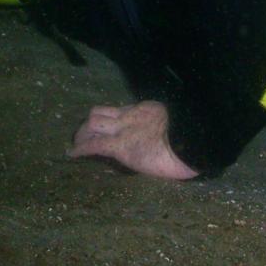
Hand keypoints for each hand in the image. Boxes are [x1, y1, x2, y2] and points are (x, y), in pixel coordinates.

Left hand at [68, 101, 198, 179]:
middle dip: (89, 124)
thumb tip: (169, 138)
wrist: (193, 140)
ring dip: (83, 133)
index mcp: (146, 111)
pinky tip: (71, 154)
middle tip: (84, 135)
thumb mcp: (178, 127)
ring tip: (77, 145)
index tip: (105, 128)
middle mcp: (130, 116)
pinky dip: (80, 149)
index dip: (108, 119)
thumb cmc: (193, 139)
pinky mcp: (120, 146)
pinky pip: (94, 145)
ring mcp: (123, 130)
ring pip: (93, 123)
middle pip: (100, 113)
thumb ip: (166, 128)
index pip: (118, 111)